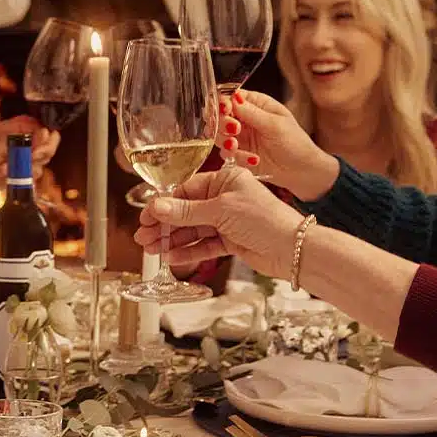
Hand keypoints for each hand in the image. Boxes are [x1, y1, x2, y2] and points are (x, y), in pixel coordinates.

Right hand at [134, 168, 307, 278]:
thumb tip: (156, 207)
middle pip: (187, 211)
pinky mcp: (232, 240)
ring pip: (193, 230)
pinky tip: (172, 256)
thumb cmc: (264, 219)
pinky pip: (205, 244)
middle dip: (165, 225)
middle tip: (143, 236)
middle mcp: (226, 198)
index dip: (165, 205)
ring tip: (152, 250)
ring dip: (173, 240)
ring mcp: (228, 220)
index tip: (146, 217)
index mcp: (225, 180)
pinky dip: (189, 250)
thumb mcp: (221, 210)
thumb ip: (186, 211)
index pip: (187, 190)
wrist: (292, 248)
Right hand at [217, 90, 338, 200]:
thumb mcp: (275, 124)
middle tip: (234, 130)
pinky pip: (226, 154)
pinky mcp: (239, 154)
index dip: (223, 103)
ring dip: (225, 141)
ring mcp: (241, 137)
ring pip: (218, 135)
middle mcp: (245, 119)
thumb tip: (233, 97)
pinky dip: (236, 157)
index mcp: (256, 104)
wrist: (302, 171)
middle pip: (219, 115)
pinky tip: (253, 159)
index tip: (225, 110)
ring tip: (236, 146)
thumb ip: (251, 112)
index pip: (230, 97)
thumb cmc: (295, 143)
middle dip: (223, 123)